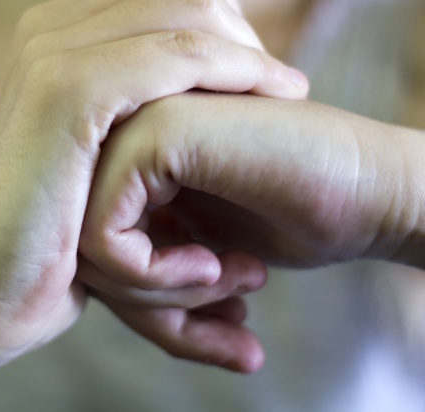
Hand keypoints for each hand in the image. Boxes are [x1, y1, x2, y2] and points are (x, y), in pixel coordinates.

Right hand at [0, 0, 305, 392]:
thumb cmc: (43, 243)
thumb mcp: (88, 165)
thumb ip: (124, 116)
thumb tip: (188, 94)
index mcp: (58, 39)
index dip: (229, 24)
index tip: (264, 80)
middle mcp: (51, 30)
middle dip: (246, 35)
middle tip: (278, 93)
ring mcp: (52, 53)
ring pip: (193, 9)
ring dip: (251, 56)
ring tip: (287, 99)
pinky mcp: (65, 90)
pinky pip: (178, 54)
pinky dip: (236, 72)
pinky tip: (274, 102)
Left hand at [79, 92, 424, 370]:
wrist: (374, 187)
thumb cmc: (296, 217)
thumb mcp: (200, 250)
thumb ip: (140, 258)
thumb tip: (79, 284)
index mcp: (133, 159)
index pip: (94, 246)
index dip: (146, 300)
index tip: (212, 327)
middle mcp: (125, 136)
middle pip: (86, 250)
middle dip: (154, 309)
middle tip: (226, 327)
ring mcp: (135, 126)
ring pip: (87, 250)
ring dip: (164, 298)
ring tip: (235, 293)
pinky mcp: (153, 135)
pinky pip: (104, 237)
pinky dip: (155, 278)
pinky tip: (218, 269)